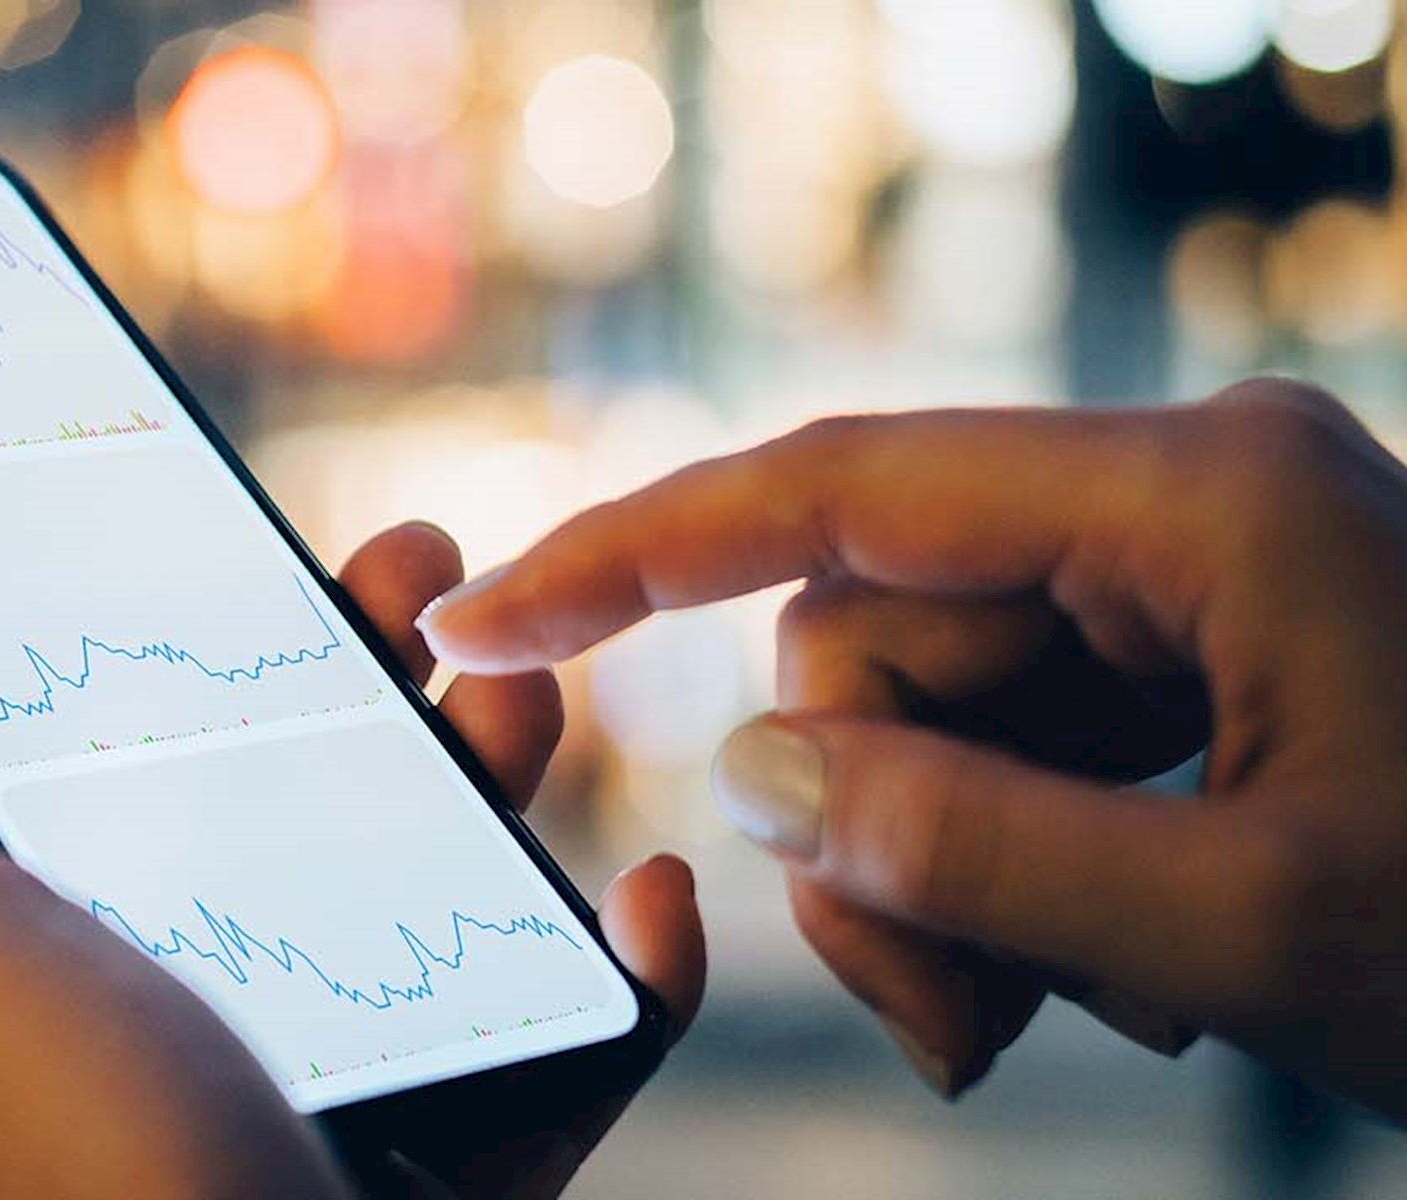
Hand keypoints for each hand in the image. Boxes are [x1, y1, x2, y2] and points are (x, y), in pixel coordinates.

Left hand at [0, 521, 703, 1199]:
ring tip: (532, 686)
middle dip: (354, 667)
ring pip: (425, 897)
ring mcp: (309, 1098)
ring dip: (490, 774)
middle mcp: (154, 1025)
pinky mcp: (446, 1173)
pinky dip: (622, 975)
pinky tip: (647, 901)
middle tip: (421, 566)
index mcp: (10, 969)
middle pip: (272, 799)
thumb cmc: (72, 1175)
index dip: (148, 623)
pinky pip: (559, 1053)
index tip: (229, 522)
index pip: (78, 754)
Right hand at [417, 380, 1406, 1115]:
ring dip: (946, 880)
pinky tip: (1110, 982)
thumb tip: (763, 777)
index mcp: (1208, 500)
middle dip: (872, 831)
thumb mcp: (1240, 935)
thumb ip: (969, 851)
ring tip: (1046, 1018)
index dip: (636, 555)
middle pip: (882, 635)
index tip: (486, 613)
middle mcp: (1193, 499)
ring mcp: (1207, 576)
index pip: (840, 492)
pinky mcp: (1217, 655)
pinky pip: (1024, 743)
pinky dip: (1016, 872)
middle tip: (949, 1015)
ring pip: (939, 708)